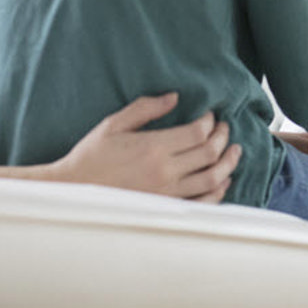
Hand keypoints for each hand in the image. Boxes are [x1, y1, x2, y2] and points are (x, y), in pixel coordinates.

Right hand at [52, 94, 240, 201]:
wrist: (72, 193)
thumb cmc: (91, 156)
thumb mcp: (114, 124)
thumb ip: (146, 108)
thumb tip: (174, 96)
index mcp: (153, 147)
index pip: (198, 132)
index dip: (210, 121)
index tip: (211, 115)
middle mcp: (164, 172)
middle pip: (210, 153)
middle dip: (223, 137)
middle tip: (225, 128)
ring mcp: (167, 194)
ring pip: (212, 179)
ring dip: (228, 163)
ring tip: (234, 152)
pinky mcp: (165, 210)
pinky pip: (201, 204)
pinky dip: (218, 192)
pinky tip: (223, 181)